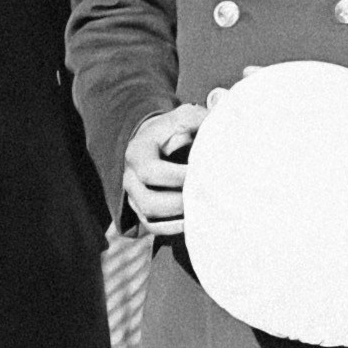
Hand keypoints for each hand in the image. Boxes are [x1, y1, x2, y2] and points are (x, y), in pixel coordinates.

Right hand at [122, 101, 205, 233]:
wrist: (154, 141)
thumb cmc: (172, 130)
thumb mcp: (181, 118)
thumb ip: (196, 120)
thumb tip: (218, 129)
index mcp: (137, 153)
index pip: (151, 172)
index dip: (178, 176)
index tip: (203, 174)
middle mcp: (129, 177)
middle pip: (149, 201)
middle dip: (180, 202)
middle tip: (205, 197)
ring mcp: (133, 196)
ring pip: (150, 217)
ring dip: (177, 216)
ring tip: (201, 210)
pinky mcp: (141, 210)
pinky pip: (153, 227)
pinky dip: (172, 228)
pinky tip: (192, 221)